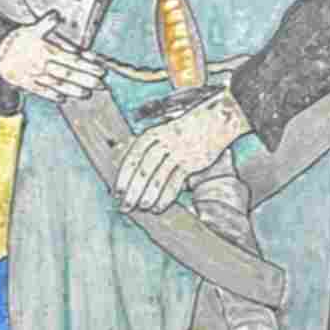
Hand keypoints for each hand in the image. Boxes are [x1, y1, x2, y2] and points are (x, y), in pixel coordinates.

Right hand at [0, 19, 91, 101]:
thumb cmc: (16, 40)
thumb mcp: (30, 28)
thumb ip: (46, 23)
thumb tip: (56, 14)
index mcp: (45, 50)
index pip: (70, 58)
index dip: (87, 65)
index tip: (100, 70)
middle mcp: (41, 64)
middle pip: (67, 73)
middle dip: (85, 79)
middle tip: (101, 85)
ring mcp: (33, 75)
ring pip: (56, 84)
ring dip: (73, 89)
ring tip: (87, 94)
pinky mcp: (26, 83)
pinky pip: (40, 91)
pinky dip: (52, 95)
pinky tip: (63, 98)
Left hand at [117, 88, 248, 212]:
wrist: (213, 122)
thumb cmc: (181, 132)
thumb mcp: (161, 133)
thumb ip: (146, 149)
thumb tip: (126, 173)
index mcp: (152, 134)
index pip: (133, 157)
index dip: (123, 176)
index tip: (117, 192)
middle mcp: (164, 142)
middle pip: (144, 169)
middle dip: (133, 190)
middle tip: (125, 206)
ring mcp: (178, 152)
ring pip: (159, 177)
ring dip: (148, 195)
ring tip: (141, 207)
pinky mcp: (191, 162)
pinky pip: (175, 183)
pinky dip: (165, 197)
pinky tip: (158, 207)